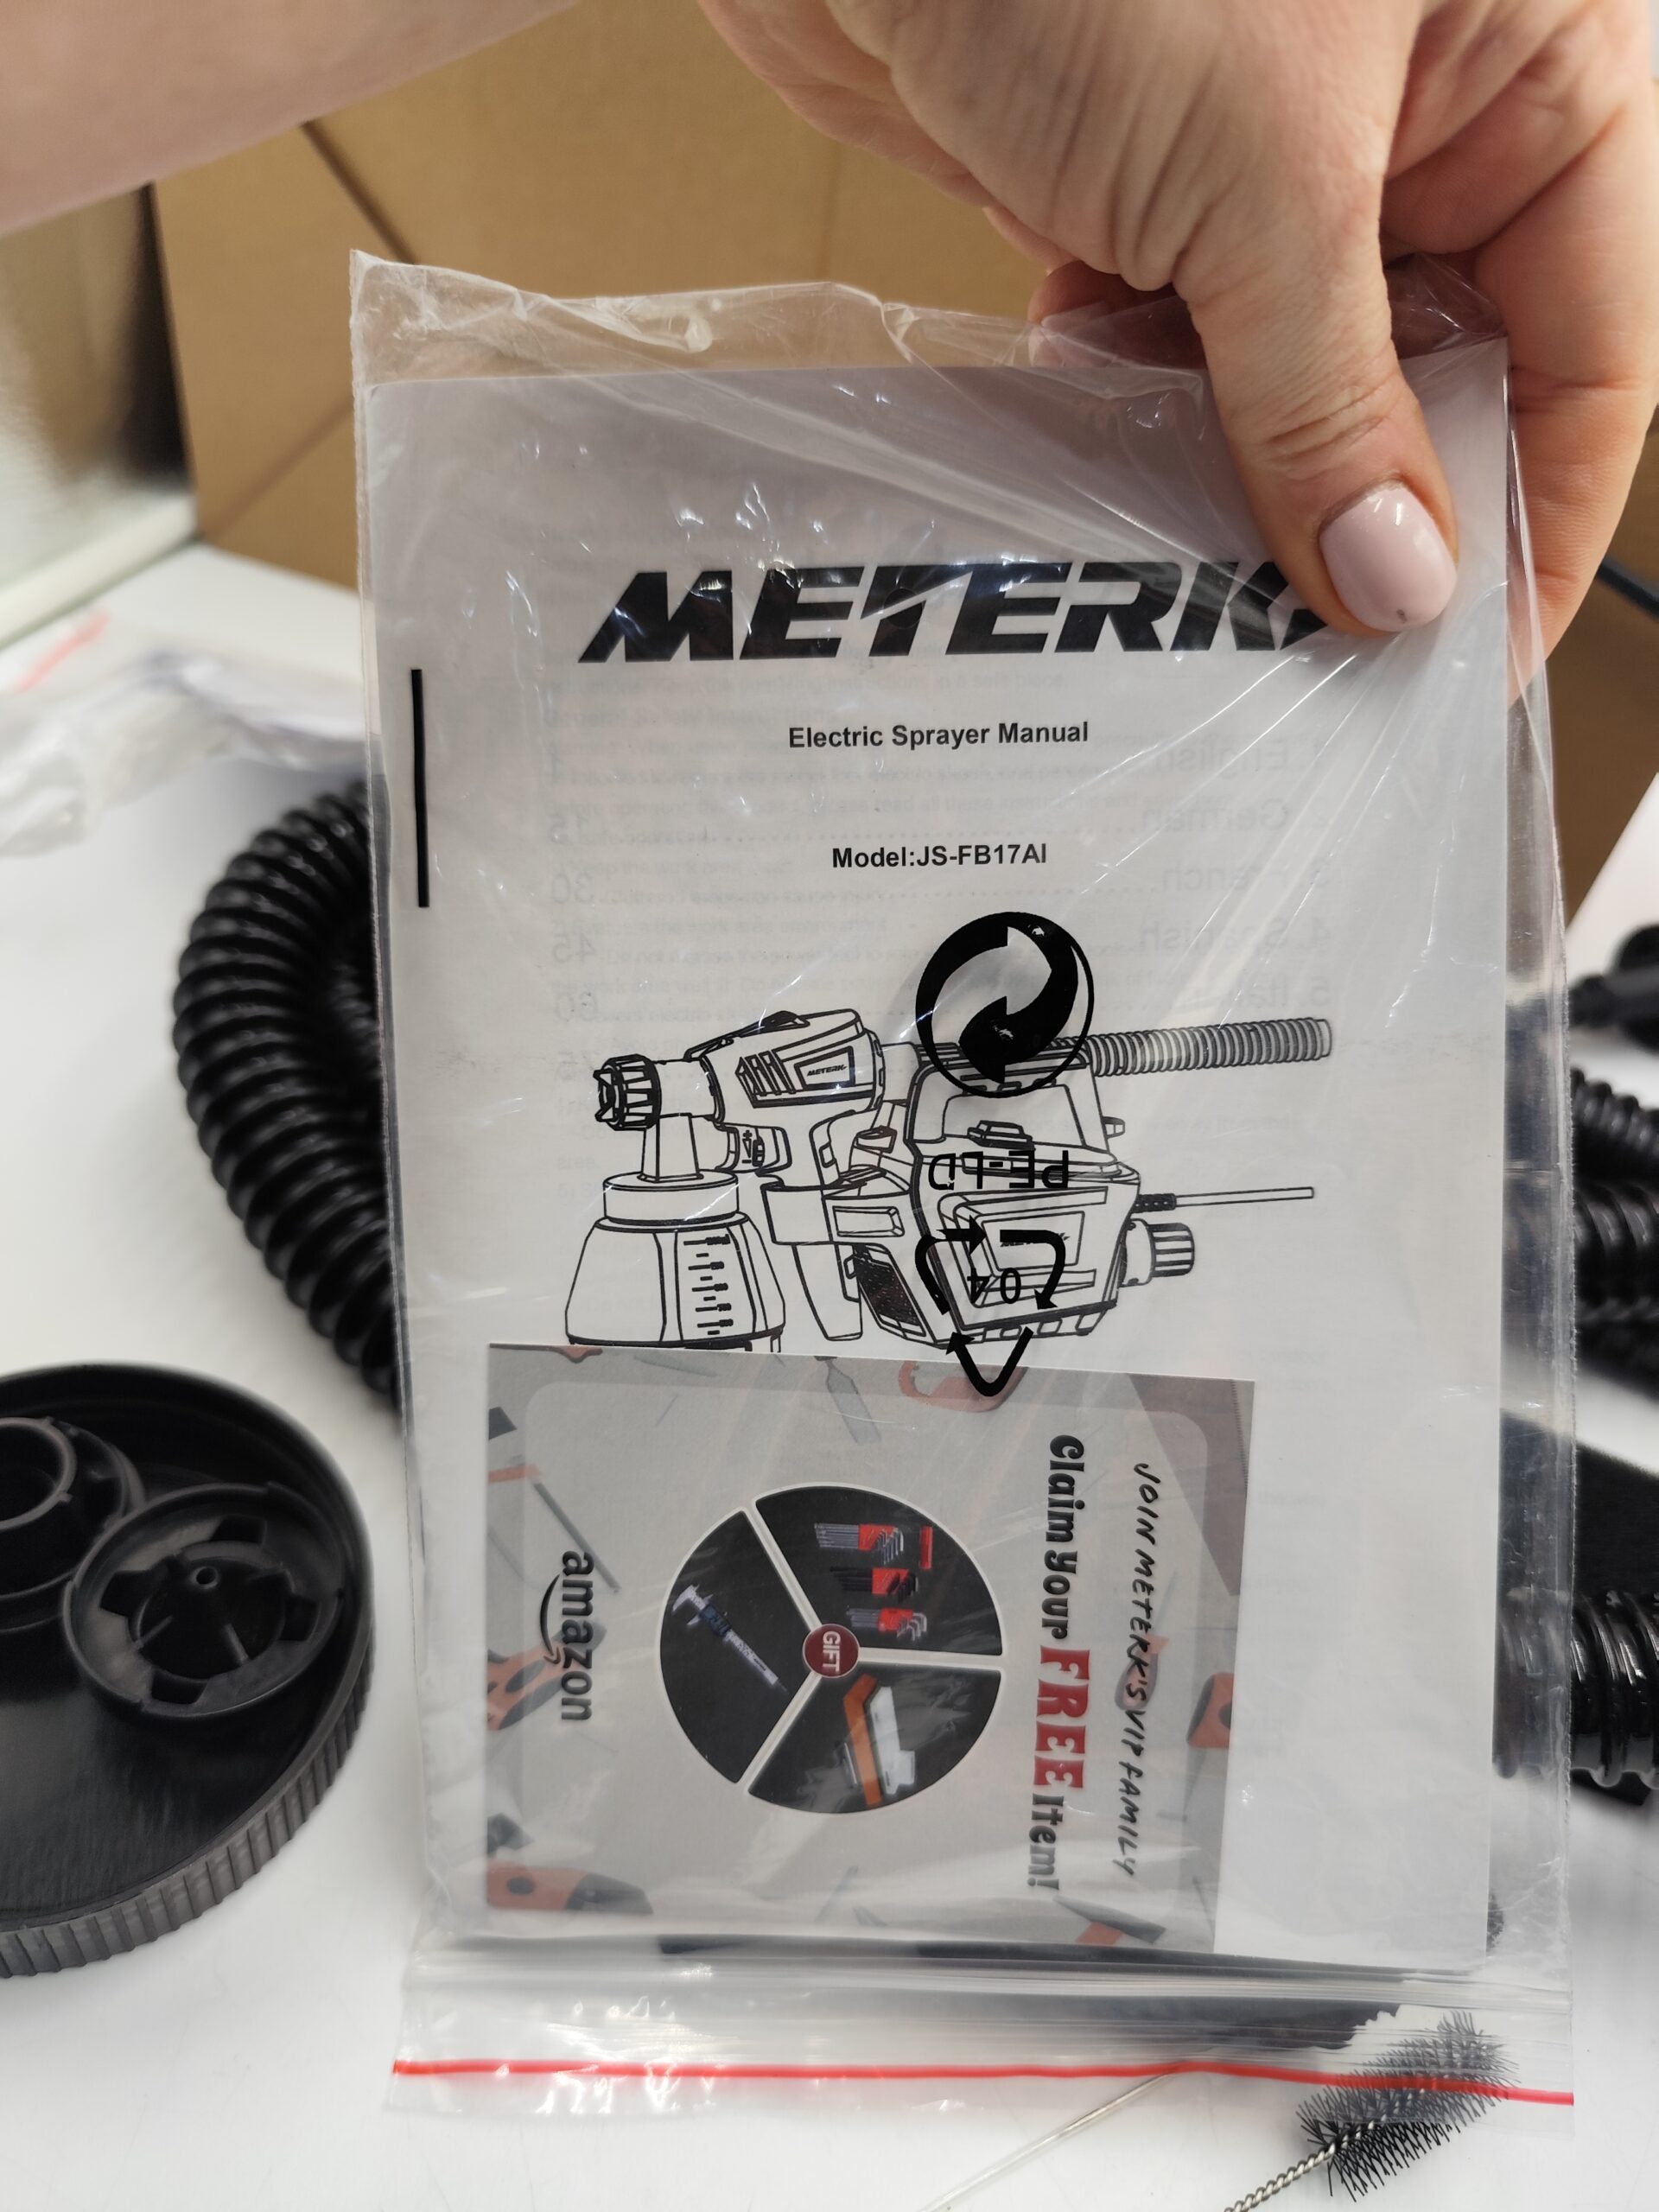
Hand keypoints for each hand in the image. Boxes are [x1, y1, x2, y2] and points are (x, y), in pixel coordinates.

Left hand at [701, 0, 1658, 649]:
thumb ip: (1330, 399)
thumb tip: (1395, 582)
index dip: (1531, 523)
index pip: (1593, 346)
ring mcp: (1270, 150)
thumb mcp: (1260, 174)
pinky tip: (1106, 484)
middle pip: (1441, 376)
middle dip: (1373, 520)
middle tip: (1313, 665)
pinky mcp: (1132, 182)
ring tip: (1200, 601)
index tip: (1458, 670)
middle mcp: (1420, 112)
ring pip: (1294, 380)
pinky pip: (1169, 350)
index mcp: (1538, 64)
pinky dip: (1138, 421)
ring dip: (1242, 487)